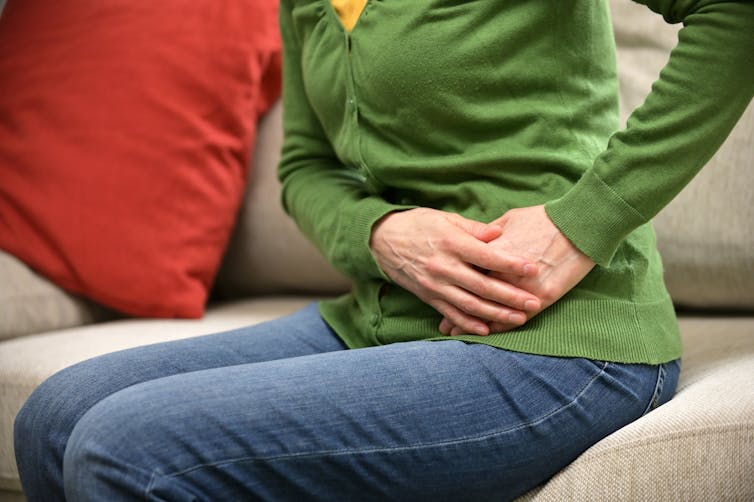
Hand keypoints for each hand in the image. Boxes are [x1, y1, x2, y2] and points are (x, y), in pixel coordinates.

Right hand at [370, 208, 541, 335]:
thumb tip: (499, 233)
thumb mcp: (446, 219)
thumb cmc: (419, 225)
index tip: (533, 268)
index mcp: (451, 243)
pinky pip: (450, 313)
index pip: (486, 256)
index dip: (511, 263)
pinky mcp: (428, 297)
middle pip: (482, 285)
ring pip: (469, 304)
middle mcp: (443, 267)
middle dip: (510, 296)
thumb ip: (474, 229)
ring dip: (495, 314)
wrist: (382, 240)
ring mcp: (435, 285)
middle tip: (534, 302)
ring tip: (519, 319)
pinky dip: (468, 323)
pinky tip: (487, 330)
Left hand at [439, 205, 594, 335]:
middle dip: (453, 310)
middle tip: (441, 323)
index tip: (434, 290)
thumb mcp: (509, 219)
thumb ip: (486, 234)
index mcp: (492, 250)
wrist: (579, 225)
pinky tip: (484, 333)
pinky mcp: (541, 298)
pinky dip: (497, 327)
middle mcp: (502, 272)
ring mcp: (521, 287)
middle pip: (470, 294)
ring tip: (453, 332)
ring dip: (470, 323)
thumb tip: (471, 242)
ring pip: (488, 311)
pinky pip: (514, 318)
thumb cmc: (543, 218)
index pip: (463, 271)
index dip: (449, 283)